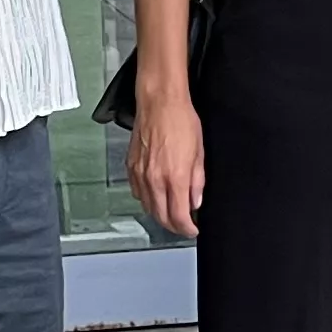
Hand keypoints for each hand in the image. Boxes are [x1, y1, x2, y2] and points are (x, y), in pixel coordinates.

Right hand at [126, 90, 206, 237]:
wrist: (160, 102)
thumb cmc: (180, 120)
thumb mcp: (199, 153)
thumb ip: (197, 182)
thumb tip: (195, 201)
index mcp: (176, 178)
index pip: (179, 217)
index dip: (187, 229)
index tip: (192, 229)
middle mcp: (155, 179)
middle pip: (161, 217)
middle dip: (174, 226)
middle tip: (183, 225)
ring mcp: (141, 174)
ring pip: (148, 207)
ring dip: (159, 214)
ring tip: (170, 212)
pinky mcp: (131, 166)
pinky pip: (137, 192)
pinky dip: (146, 199)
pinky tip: (154, 195)